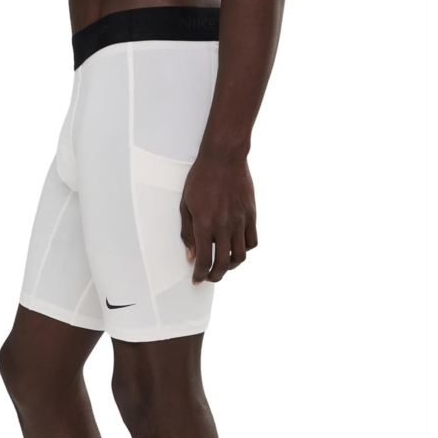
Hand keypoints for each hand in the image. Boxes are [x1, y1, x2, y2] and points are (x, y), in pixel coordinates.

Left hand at [180, 153, 258, 283]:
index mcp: (205, 224)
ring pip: (240, 256)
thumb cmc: (201, 179)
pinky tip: (236, 248)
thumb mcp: (186, 205)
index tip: (197, 280)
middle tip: (210, 277)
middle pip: (224, 263)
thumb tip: (191, 256)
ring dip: (231, 266)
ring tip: (223, 265)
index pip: (204, 259)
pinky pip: (251, 241)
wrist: (224, 157)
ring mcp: (240, 221)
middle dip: (215, 276)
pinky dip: (244, 250)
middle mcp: (224, 225)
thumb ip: (188, 233)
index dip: (200, 274)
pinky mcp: (251, 215)